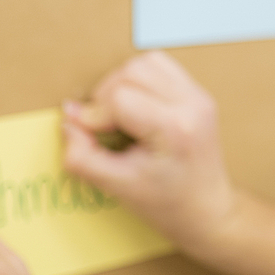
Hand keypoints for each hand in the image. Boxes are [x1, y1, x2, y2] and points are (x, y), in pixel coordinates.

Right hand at [61, 51, 236, 257]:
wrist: (206, 211)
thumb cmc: (167, 204)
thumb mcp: (116, 186)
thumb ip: (82, 155)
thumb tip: (68, 118)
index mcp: (175, 127)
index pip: (119, 97)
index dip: (95, 116)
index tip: (92, 138)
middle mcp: (192, 104)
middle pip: (131, 72)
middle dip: (106, 97)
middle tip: (104, 128)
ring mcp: (198, 95)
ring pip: (145, 63)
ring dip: (122, 84)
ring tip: (119, 116)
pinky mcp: (198, 94)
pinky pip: (161, 67)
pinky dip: (140, 82)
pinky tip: (136, 109)